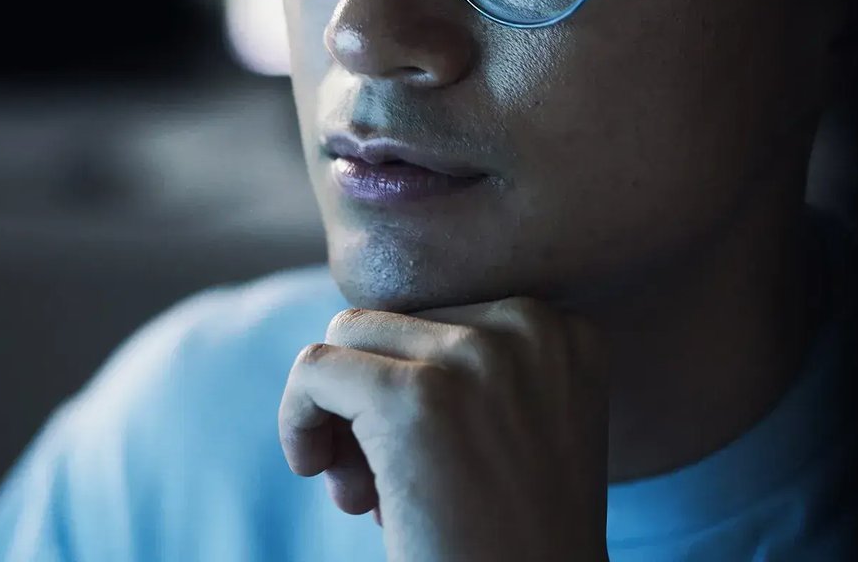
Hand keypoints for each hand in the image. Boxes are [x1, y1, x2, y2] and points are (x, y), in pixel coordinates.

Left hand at [279, 297, 609, 561]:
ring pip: (349, 336)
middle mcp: (528, 326)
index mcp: (561, 331)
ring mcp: (475, 356)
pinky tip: (312, 468)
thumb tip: (355, 327)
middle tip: (377, 487)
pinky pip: (316, 369)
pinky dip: (297, 416)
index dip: (412, 384)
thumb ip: (469, 363)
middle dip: (369, 399)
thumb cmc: (512, 543)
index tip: (419, 456)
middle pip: (394, 324)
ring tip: (359, 491)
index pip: (442, 317)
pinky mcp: (414, 397)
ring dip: (338, 412)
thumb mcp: (518, 426)